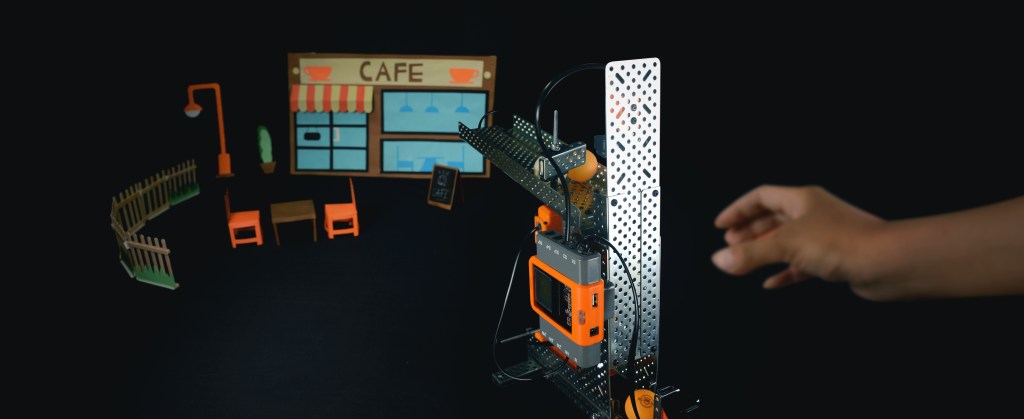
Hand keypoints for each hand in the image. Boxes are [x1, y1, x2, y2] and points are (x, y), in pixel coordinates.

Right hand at [712, 185, 884, 291]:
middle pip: (773, 218)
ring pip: (786, 242)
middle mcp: (814, 214)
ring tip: (743, 263)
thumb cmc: (842, 242)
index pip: (762, 197)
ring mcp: (825, 237)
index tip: (721, 225)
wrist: (887, 262)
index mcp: (802, 199)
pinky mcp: (834, 260)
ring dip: (764, 252)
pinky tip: (771, 283)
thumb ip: (750, 254)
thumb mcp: (786, 245)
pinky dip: (784, 272)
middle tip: (730, 245)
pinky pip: (801, 264)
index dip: (738, 209)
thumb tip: (720, 260)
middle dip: (749, 232)